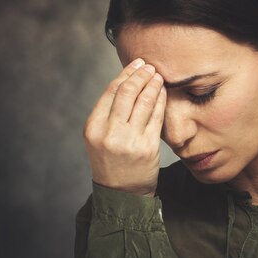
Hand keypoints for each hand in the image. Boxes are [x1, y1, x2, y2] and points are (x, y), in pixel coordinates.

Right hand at [83, 58, 165, 195]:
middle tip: (150, 66)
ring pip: (144, 102)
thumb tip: (128, 81)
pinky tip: (164, 93)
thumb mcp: (99, 138)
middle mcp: (109, 133)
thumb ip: (109, 113)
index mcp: (93, 127)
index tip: (137, 64)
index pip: (111, 91)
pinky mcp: (147, 148)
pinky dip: (161, 101)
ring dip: (153, 84)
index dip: (126, 74)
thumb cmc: (112, 162)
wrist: (121, 194)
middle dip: (141, 75)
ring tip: (158, 76)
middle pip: (127, 92)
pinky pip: (157, 117)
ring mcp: (128, 140)